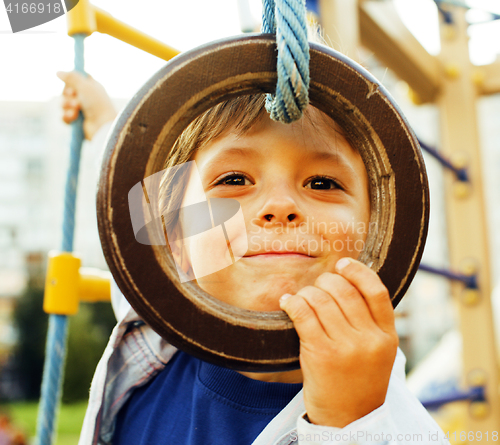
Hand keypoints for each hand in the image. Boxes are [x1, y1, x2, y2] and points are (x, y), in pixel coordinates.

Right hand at [57, 71, 116, 140]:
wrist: (103, 126)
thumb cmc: (97, 104)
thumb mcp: (85, 86)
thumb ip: (71, 77)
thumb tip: (58, 72)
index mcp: (91, 87)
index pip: (76, 79)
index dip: (71, 81)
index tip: (72, 84)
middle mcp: (86, 98)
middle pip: (66, 92)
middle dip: (68, 95)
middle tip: (75, 98)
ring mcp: (81, 111)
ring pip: (63, 104)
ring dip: (67, 106)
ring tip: (76, 110)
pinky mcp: (77, 122)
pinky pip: (64, 117)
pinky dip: (67, 117)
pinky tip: (74, 118)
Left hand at [279, 258, 397, 427]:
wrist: (348, 420)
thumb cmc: (359, 383)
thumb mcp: (378, 353)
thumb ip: (371, 323)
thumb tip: (349, 284)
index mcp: (387, 337)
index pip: (376, 291)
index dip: (358, 271)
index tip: (343, 263)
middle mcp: (370, 339)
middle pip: (344, 291)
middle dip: (326, 281)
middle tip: (317, 286)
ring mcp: (346, 347)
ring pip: (321, 300)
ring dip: (307, 292)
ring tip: (301, 297)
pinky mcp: (321, 354)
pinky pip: (304, 314)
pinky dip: (292, 302)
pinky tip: (287, 302)